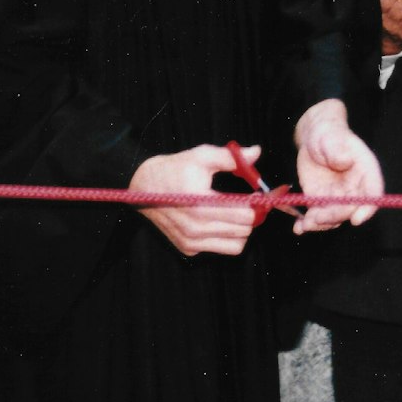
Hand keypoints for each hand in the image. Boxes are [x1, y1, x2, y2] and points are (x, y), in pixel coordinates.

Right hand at [132, 145, 260, 256]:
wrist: (142, 186)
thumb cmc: (173, 169)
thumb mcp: (201, 156)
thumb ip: (231, 157)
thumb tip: (255, 152)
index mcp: (201, 204)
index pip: (245, 215)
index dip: (258, 204)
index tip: (259, 195)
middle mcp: (195, 227)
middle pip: (244, 230)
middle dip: (251, 216)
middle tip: (250, 202)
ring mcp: (191, 241)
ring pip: (236, 245)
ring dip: (240, 229)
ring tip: (234, 212)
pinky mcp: (188, 248)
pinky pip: (220, 248)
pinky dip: (225, 237)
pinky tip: (217, 221)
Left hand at [290, 100, 381, 232]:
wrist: (313, 137)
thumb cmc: (328, 134)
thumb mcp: (332, 137)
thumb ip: (338, 149)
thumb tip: (345, 161)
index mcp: (366, 171)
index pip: (373, 193)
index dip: (367, 209)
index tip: (356, 219)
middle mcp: (355, 188)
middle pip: (350, 209)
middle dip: (335, 216)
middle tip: (317, 217)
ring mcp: (338, 196)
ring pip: (334, 217)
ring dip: (321, 224)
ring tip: (305, 224)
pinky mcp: (322, 200)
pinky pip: (318, 216)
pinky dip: (308, 223)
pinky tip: (298, 227)